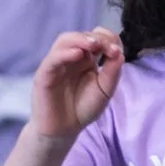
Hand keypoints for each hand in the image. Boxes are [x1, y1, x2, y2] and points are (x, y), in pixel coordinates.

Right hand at [30, 28, 122, 142]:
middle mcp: (72, 57)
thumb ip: (112, 72)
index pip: (97, 38)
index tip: (116, 51)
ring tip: (93, 44)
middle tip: (108, 47)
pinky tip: (77, 54)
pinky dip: (65, 53)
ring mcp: (57, 63)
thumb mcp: (104, 91)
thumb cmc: (83, 108)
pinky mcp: (45, 73)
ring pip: (65, 40)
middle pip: (82, 35)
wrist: (64, 130)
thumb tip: (119, 52)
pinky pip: (53, 58)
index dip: (108, 39)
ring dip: (80, 39)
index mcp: (88, 58)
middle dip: (97, 38)